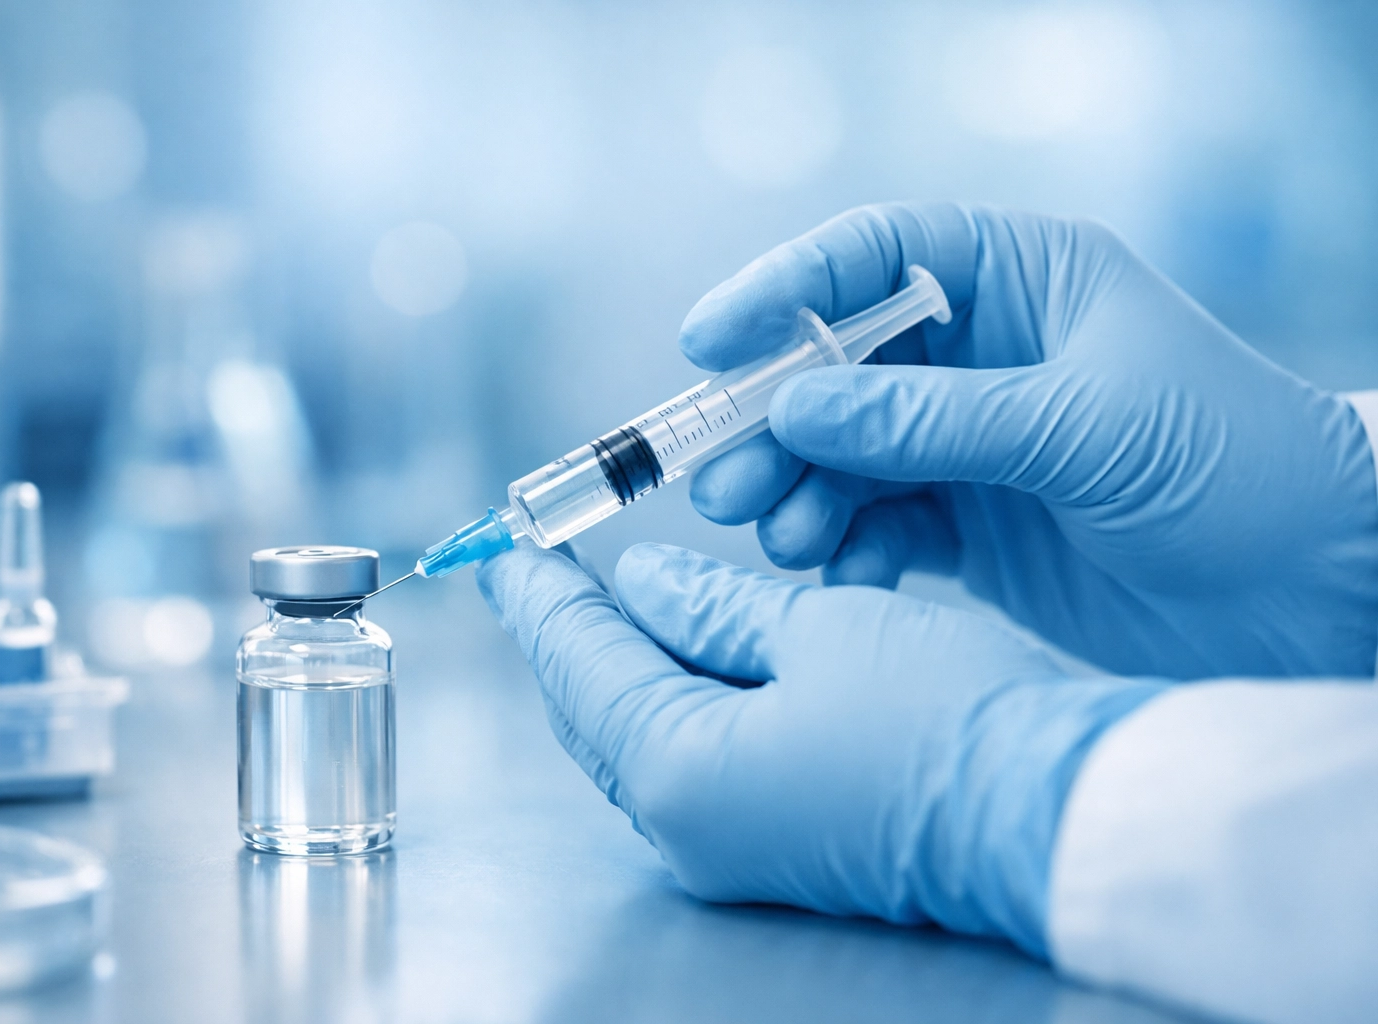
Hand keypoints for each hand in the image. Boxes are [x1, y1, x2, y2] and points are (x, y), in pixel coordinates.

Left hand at [477, 540, 1160, 955]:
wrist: (1052, 815)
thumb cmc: (947, 719)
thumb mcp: (821, 633)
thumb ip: (715, 608)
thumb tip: (648, 584)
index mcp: (679, 768)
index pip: (579, 663)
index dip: (539, 596)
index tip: (503, 546)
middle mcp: (686, 823)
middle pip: (596, 706)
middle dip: (571, 630)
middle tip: (548, 565)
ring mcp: (729, 843)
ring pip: (643, 731)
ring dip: (627, 659)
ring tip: (615, 590)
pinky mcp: (773, 841)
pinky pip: (694, 756)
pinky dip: (681, 693)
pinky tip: (692, 643)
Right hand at [682, 203, 1377, 678]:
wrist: (1308, 588)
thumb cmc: (1229, 466)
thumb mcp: (1079, 425)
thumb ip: (930, 418)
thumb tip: (795, 406)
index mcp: (1020, 280)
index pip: (873, 257)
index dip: (783, 290)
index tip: (710, 341)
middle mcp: (981, 354)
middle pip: (835, 368)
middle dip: (773, 423)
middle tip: (726, 482)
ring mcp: (968, 443)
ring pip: (842, 455)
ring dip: (797, 494)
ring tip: (781, 537)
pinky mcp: (969, 526)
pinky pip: (876, 527)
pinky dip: (846, 552)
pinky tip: (839, 575)